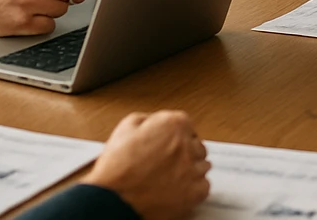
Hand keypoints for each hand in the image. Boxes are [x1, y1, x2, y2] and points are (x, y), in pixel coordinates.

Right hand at [83, 111, 210, 219]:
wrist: (113, 199)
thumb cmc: (117, 168)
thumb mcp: (127, 127)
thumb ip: (149, 118)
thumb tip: (157, 120)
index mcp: (173, 125)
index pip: (187, 125)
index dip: (176, 136)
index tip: (170, 143)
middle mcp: (187, 145)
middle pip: (197, 145)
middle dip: (185, 152)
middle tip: (168, 161)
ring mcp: (193, 169)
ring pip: (203, 165)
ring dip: (191, 169)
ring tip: (171, 176)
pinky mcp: (195, 192)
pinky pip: (204, 186)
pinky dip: (194, 188)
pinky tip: (178, 188)